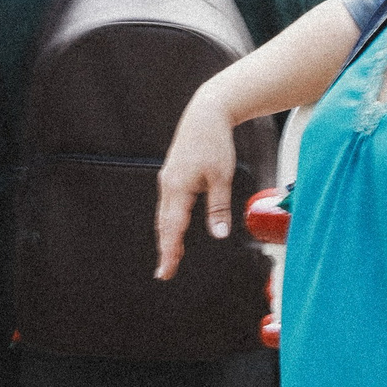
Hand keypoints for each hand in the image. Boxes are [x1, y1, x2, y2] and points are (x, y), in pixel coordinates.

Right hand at [154, 100, 239, 280]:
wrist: (206, 114)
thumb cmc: (214, 142)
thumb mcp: (222, 177)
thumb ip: (219, 208)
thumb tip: (218, 234)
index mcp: (178, 188)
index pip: (172, 229)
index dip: (169, 252)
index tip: (166, 271)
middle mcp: (168, 185)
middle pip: (164, 225)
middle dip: (165, 249)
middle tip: (165, 272)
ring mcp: (168, 179)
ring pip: (165, 215)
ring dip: (167, 236)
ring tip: (171, 256)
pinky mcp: (173, 175)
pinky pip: (168, 204)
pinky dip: (170, 221)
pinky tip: (175, 228)